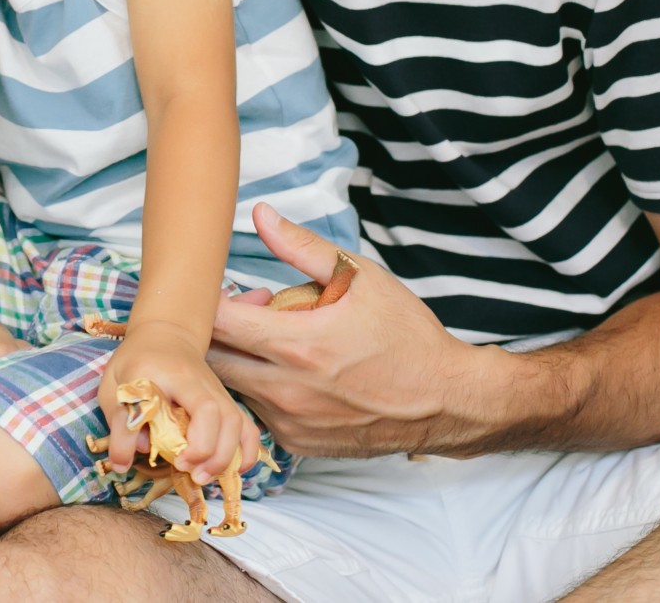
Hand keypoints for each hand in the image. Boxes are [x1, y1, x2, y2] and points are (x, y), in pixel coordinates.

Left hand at [102, 321, 258, 483]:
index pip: (197, 405)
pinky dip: (246, 451)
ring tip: (203, 477)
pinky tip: (234, 470)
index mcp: (171, 375)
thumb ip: (119, 421)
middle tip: (188, 472)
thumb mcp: (113, 385)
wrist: (165, 333)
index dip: (193, 439)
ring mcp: (218, 392)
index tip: (176, 461)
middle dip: (211, 452)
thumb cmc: (136, 362)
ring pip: (237, 423)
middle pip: (222, 415)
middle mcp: (200, 383)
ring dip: (226, 456)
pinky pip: (247, 428)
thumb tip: (124, 461)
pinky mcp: (226, 402)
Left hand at [207, 204, 501, 457]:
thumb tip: (260, 214)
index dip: (211, 301)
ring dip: (237, 363)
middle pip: (211, 362)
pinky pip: (257, 414)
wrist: (447, 401)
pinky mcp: (298, 444)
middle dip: (214, 334)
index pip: (218, 322)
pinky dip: (260, 391)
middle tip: (247, 315)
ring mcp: (290, 422)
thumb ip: (301, 246)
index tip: (227, 290)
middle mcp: (285, 390)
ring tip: (272, 342)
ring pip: (231, 390)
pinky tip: (290, 373)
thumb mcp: (361, 277)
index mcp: (296, 344)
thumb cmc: (407, 335)